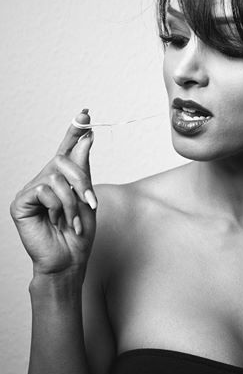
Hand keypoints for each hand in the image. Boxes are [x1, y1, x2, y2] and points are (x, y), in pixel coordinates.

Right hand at [10, 110, 97, 276]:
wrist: (69, 260)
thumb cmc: (79, 233)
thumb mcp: (87, 198)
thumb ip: (84, 169)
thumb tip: (87, 138)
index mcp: (61, 179)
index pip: (66, 150)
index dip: (74, 131)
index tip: (85, 113)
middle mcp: (44, 180)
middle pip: (63, 161)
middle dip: (82, 181)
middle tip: (90, 202)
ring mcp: (31, 191)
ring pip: (55, 177)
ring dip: (72, 201)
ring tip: (73, 220)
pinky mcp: (21, 202)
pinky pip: (44, 190)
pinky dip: (57, 207)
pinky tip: (56, 221)